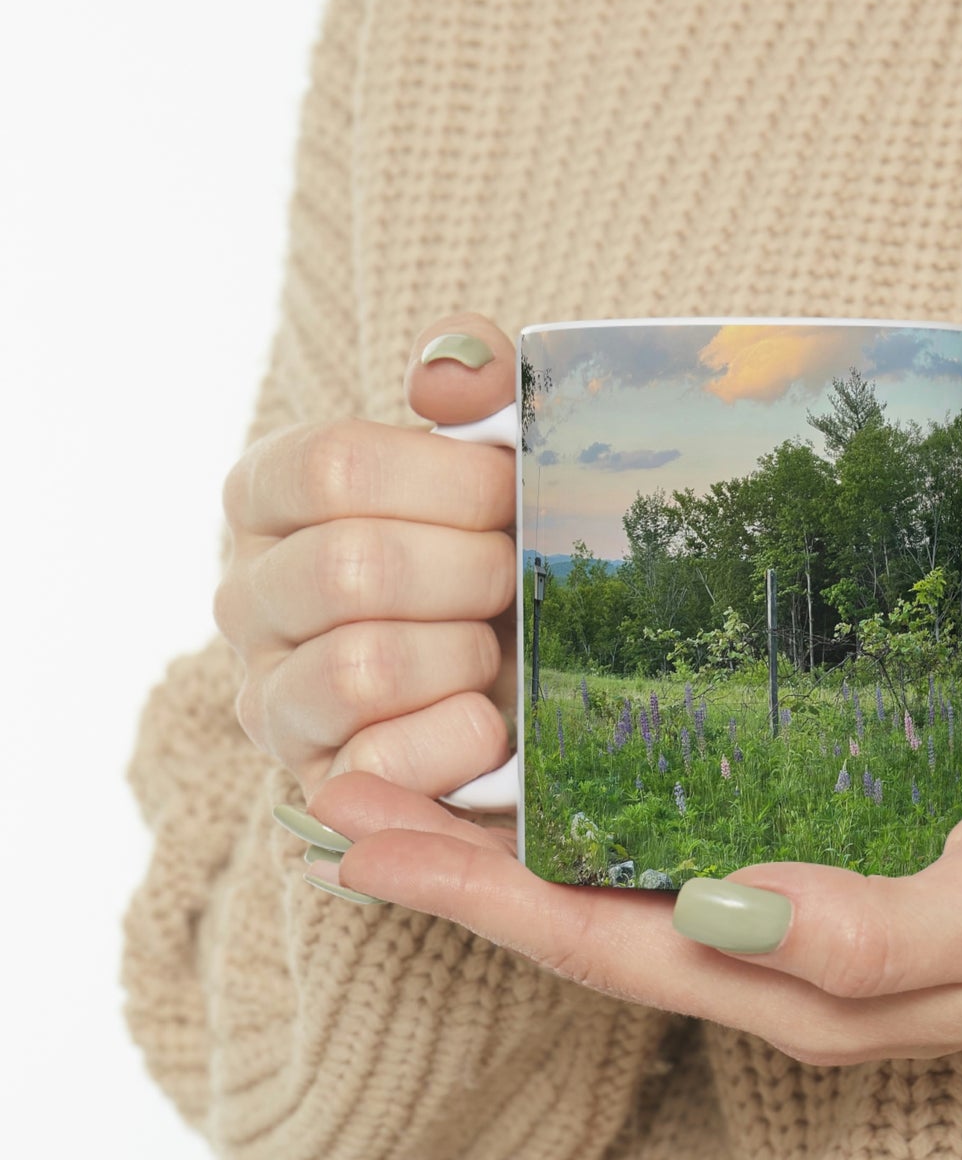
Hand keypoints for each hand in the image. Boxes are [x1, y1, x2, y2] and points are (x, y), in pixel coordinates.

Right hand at [215, 313, 519, 803]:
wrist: (516, 676)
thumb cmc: (493, 548)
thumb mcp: (493, 451)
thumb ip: (476, 381)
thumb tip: (447, 376)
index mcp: (269, 496)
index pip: (334, 467)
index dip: (451, 482)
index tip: (508, 494)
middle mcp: (246, 596)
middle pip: (353, 568)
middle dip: (471, 573)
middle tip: (511, 579)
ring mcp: (271, 698)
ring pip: (362, 668)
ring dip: (464, 656)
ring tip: (489, 649)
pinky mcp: (317, 783)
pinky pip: (382, 764)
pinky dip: (461, 738)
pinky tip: (489, 721)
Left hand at [297, 768, 961, 1063]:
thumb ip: (874, 929)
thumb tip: (735, 910)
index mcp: (794, 983)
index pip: (603, 945)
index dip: (480, 899)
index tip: (368, 844)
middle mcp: (763, 958)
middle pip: (577, 919)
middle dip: (453, 867)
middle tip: (338, 797)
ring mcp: (777, 915)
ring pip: (609, 885)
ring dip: (502, 841)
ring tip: (404, 780)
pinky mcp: (802, 863)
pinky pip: (666, 848)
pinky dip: (586, 813)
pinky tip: (547, 771)